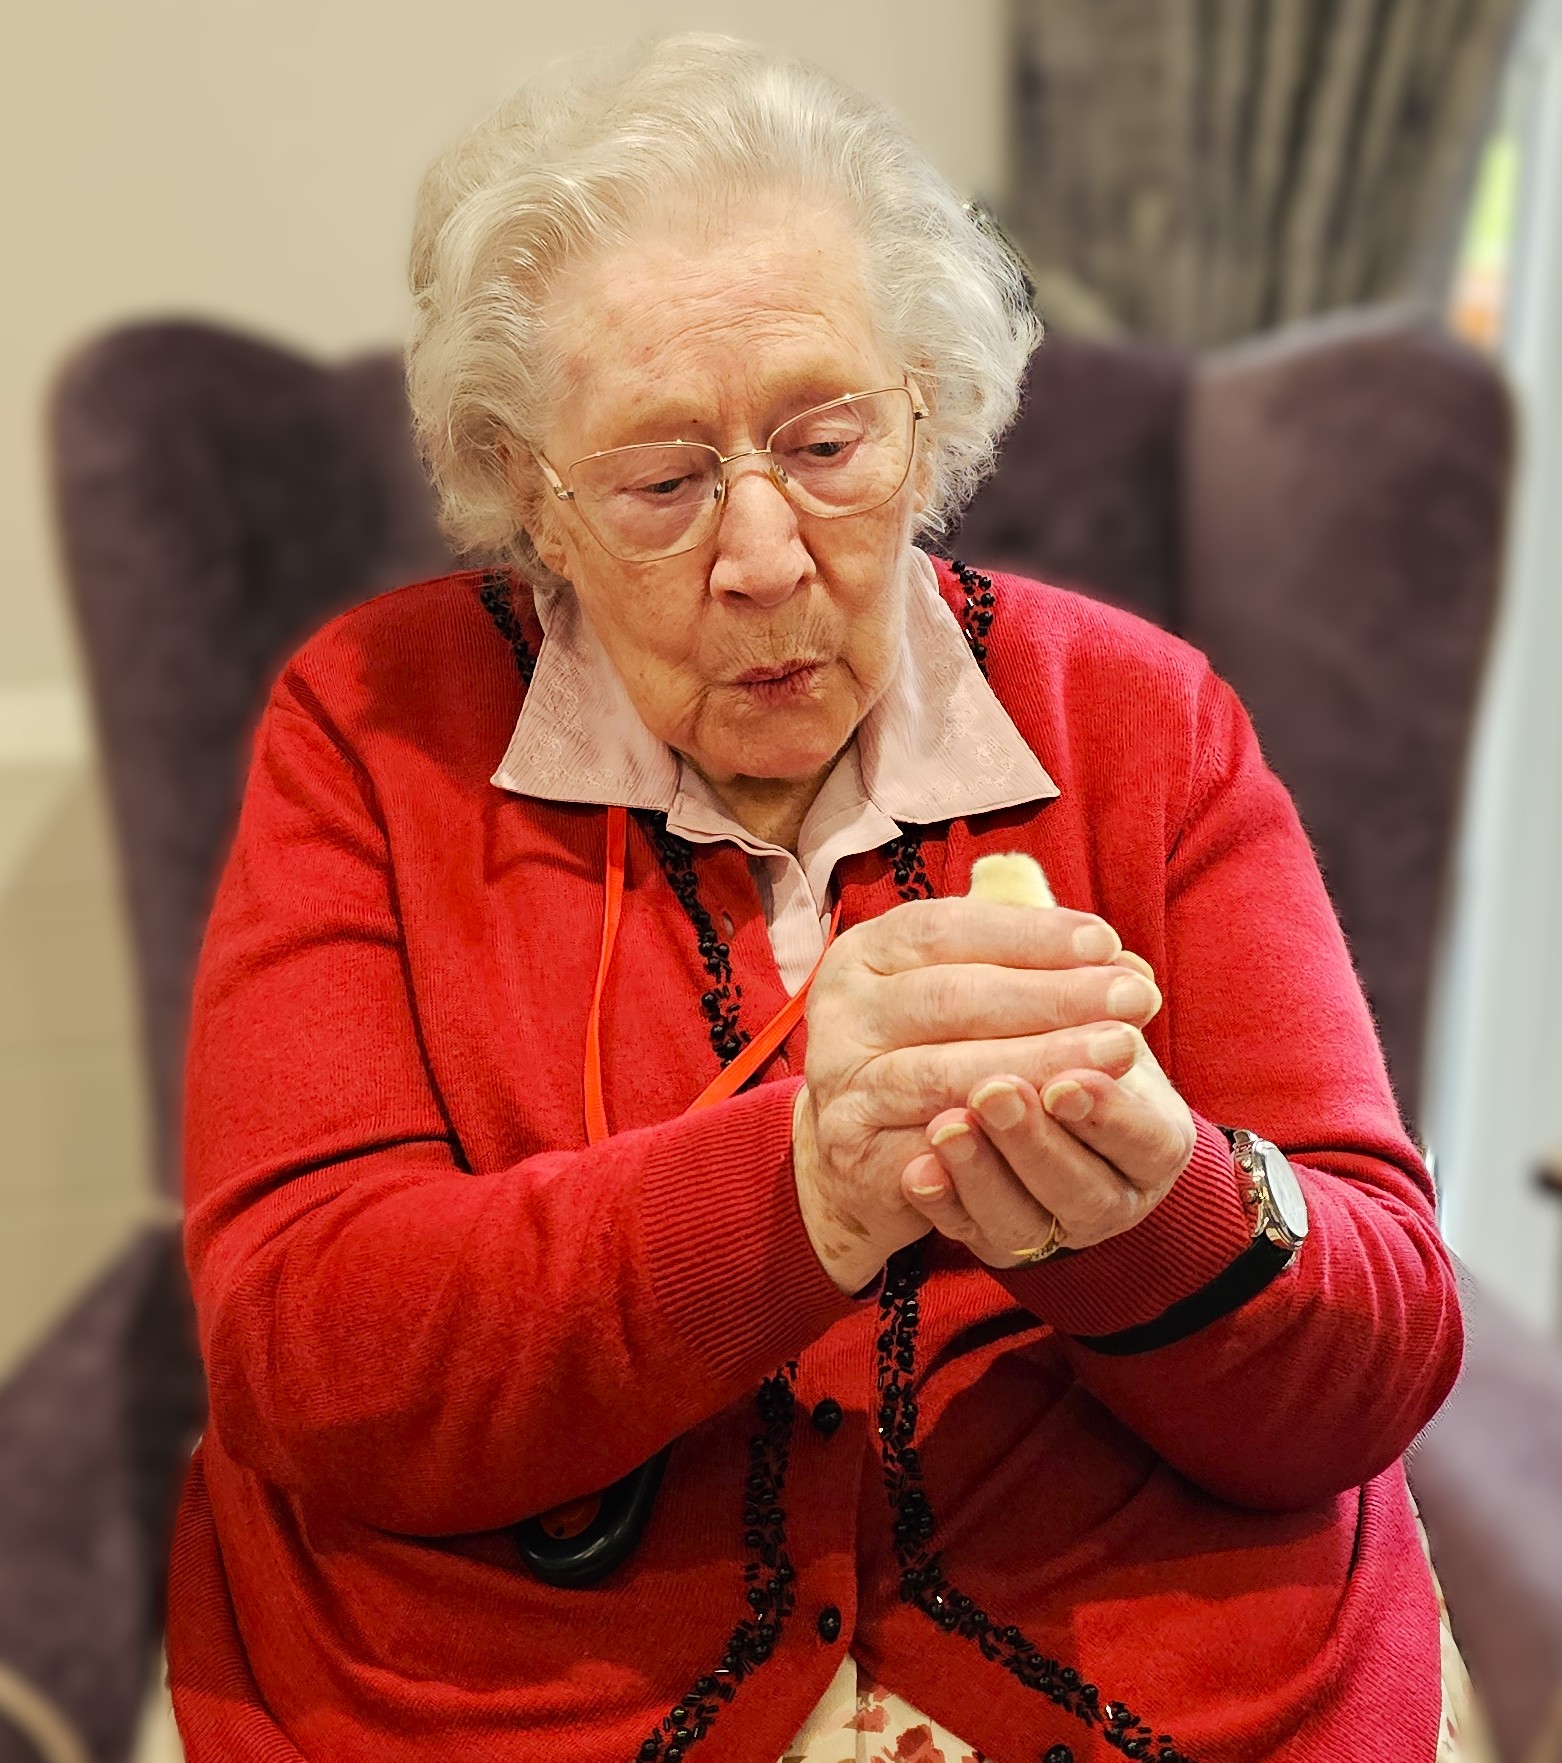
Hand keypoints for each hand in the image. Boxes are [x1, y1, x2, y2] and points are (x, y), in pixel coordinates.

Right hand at [793, 897, 1161, 1293]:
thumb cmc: (934, 1047)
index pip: (944, 930)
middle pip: (949, 998)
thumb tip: (1125, 963)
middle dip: (1050, 997)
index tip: (1106, 942)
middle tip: (1135, 997)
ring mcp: (843, 1088)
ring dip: (1037, 1062)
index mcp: (864, 955)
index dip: (1027, 934)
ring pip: (941, 1074)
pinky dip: (994, 1142)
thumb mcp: (971, 990)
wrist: (861, 1147)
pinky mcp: (856, 1158)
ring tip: (1120, 1051)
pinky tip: (1056, 1128)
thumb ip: (1033, 967)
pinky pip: (931, 1147)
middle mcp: (842, 1015)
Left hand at [897, 1026, 1195, 1270]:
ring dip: (981, 1171)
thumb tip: (1119, 967)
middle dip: (1033, 1140)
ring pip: (1019, 1219)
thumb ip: (1110, 998)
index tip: (1067, 1081)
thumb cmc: (1084, 1042)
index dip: (1109, 1115)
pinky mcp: (986, 1233)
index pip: (1145, 1142)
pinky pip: (963, 1231)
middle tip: (994, 1093)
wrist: (1051, 1106)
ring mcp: (1047, 1225)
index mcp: (1155, 1145)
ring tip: (947, 1126)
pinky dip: (942, 1203)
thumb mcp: (1108, 1018)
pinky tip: (917, 1172)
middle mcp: (1109, 1198)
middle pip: (1080, 1189)